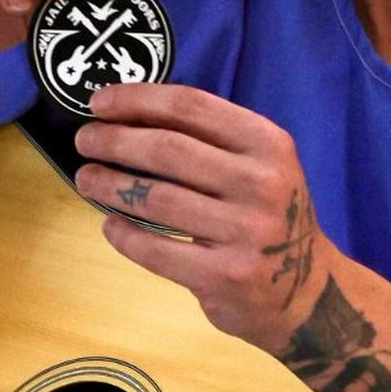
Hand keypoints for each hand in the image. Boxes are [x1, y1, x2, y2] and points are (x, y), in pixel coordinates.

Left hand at [72, 84, 328, 350]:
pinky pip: (156, 250)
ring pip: (156, 198)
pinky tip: (109, 224)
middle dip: (113, 140)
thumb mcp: (259, 165)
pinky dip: (123, 234)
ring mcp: (243, 231)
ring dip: (109, 184)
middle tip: (84, 140)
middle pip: (167, 149)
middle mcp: (259, 182)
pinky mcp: (224, 275)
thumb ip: (210, 139)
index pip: (191, 105)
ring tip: (86, 178)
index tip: (99, 102)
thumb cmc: (269, 216)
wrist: (306, 292)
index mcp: (267, 142)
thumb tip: (131, 112)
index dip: (137, 99)